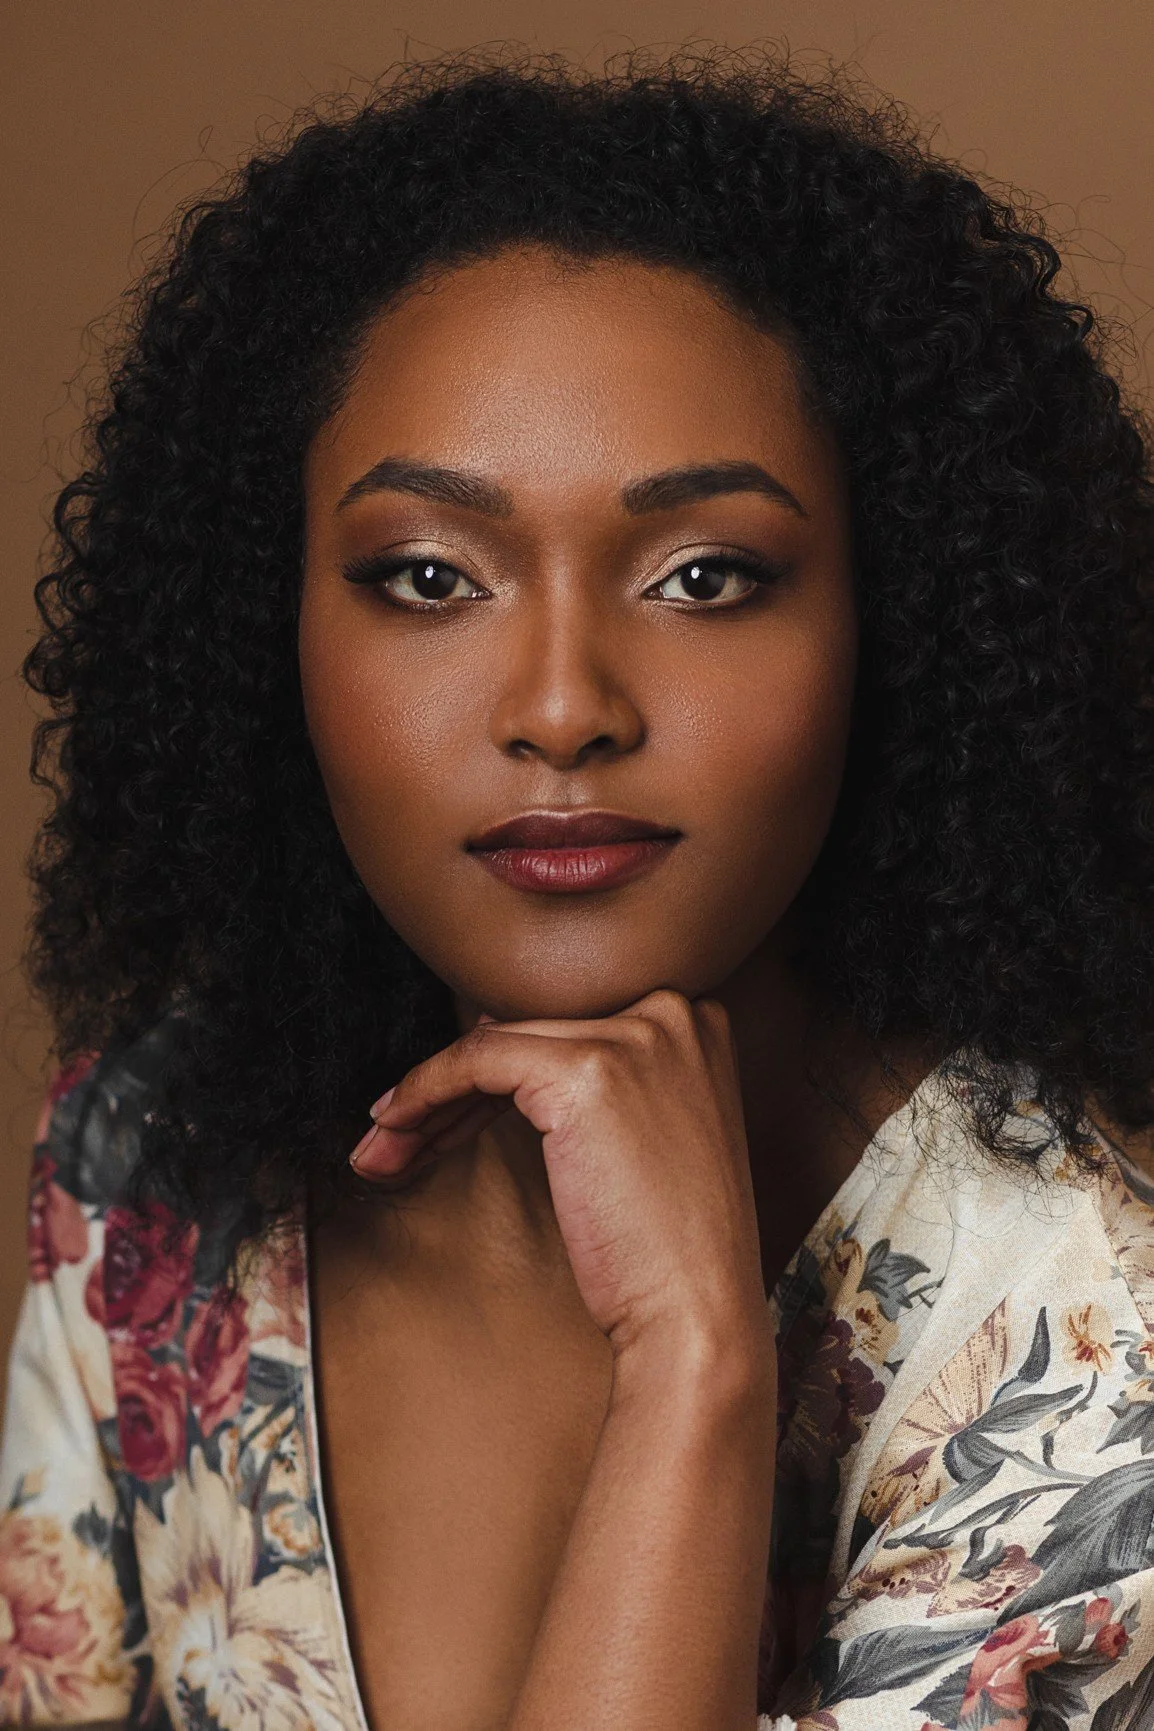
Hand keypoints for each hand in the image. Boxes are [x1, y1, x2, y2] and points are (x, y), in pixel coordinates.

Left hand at [351, 990, 768, 1362]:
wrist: (696, 1313)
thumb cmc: (667, 1246)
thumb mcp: (649, 1137)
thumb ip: (600, 1083)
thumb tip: (496, 1043)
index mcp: (696, 1020)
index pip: (568, 1026)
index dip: (500, 1074)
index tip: (447, 1115)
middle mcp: (672, 1011)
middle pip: (530, 1032)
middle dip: (456, 1087)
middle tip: (399, 1135)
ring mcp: (634, 1035)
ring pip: (495, 1044)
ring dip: (426, 1096)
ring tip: (383, 1148)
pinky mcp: (588, 1070)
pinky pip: (476, 1061)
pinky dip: (425, 1092)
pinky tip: (395, 1132)